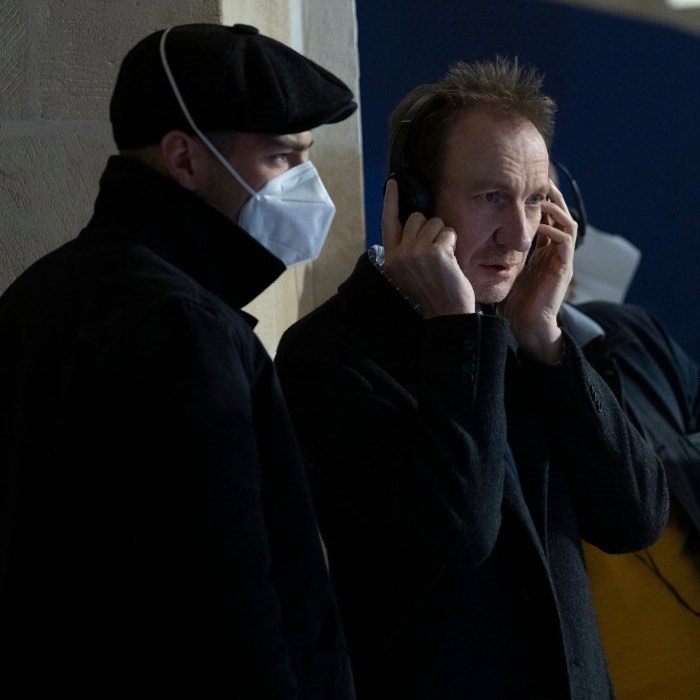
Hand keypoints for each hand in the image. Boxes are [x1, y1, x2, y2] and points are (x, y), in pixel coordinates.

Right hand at [382, 179, 475, 316]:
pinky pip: (448, 232)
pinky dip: (453, 243)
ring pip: (434, 223)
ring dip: (443, 236)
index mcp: (390, 259)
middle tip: (434, 253)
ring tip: (442, 259)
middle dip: (429, 228)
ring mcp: (416, 253)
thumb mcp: (409, 271)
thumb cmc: (432, 291)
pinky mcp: (435, 252)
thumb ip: (406, 248)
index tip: (392, 183)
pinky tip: (450, 261)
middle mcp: (399, 254)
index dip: (391, 201)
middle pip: (416, 218)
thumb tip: (414, 220)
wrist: (447, 312)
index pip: (388, 223)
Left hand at [501, 179, 576, 362]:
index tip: (524, 187)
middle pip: (561, 215)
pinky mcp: (564, 268)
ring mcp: (562, 260)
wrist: (527, 327)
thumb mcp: (505, 271)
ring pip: (568, 223)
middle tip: (538, 182)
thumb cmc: (514, 303)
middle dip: (551, 197)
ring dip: (555, 209)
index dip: (539, 202)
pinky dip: (552, 229)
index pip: (546, 219)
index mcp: (543, 252)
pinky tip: (538, 224)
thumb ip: (499, 254)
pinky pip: (564, 241)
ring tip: (540, 197)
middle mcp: (556, 252)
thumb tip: (474, 239)